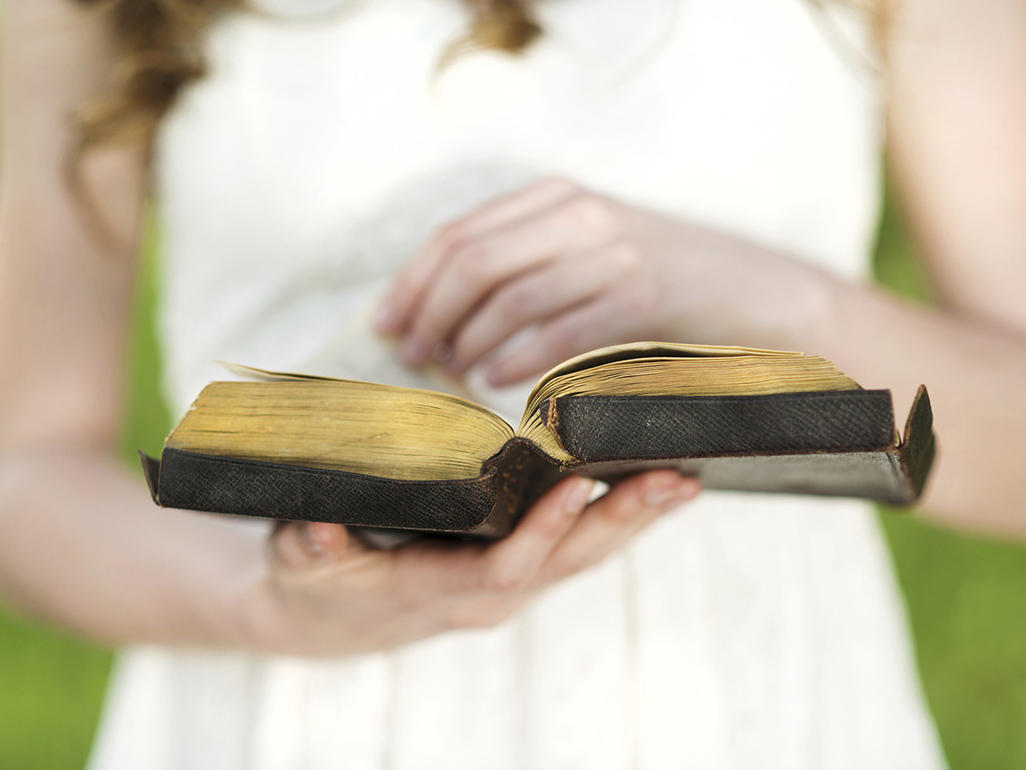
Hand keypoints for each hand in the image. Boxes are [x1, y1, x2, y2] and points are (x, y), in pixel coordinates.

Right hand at [250, 471, 698, 656]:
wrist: (330, 618)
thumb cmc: (316, 583)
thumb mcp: (300, 563)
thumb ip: (311, 548)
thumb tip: (322, 533)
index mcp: (440, 591)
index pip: (503, 567)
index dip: (541, 532)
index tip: (577, 487)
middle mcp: (489, 594)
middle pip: (566, 562)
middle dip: (621, 521)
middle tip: (676, 481)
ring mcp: (508, 582)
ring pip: (583, 554)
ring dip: (634, 518)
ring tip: (685, 480)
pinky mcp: (516, 567)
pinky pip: (575, 544)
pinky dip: (615, 517)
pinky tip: (648, 488)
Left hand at [376, 176, 835, 385]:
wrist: (758, 294)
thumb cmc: (662, 287)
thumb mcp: (591, 254)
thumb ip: (529, 265)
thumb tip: (444, 314)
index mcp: (558, 198)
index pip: (459, 234)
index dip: (412, 281)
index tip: (383, 323)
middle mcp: (580, 214)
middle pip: (472, 261)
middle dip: (429, 313)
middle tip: (410, 356)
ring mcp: (613, 251)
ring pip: (509, 296)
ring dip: (467, 341)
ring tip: (449, 374)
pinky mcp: (641, 295)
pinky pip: (559, 330)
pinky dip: (519, 360)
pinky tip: (496, 383)